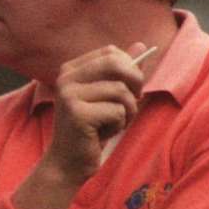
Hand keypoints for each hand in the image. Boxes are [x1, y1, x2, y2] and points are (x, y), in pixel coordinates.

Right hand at [42, 42, 149, 184]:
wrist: (68, 163)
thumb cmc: (92, 129)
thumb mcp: (110, 97)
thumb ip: (123, 72)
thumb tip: (142, 46)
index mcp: (71, 69)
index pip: (111, 52)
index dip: (129, 68)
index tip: (129, 89)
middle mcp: (66, 78)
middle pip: (116, 63)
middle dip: (134, 83)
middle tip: (132, 102)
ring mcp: (68, 94)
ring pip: (121, 90)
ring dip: (128, 111)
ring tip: (115, 123)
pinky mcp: (76, 113)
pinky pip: (117, 111)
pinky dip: (119, 124)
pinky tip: (103, 134)